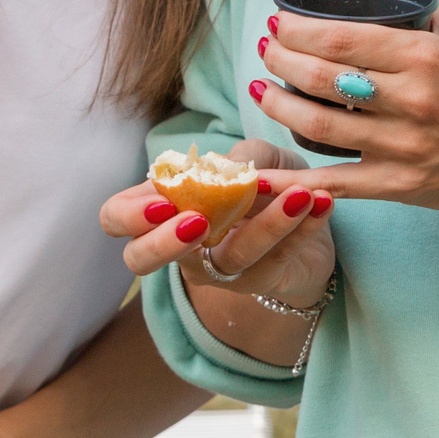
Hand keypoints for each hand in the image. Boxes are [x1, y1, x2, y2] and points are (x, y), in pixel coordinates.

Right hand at [101, 139, 337, 310]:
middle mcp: (182, 246)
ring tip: (299, 194)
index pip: (117, 218)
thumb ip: (239, 157)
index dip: (127, 215)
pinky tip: (322, 202)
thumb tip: (231, 168)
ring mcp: (220, 270)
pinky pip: (279, 256)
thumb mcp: (255, 158)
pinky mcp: (262, 280)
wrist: (312, 224)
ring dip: (267, 223)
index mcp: (166, 208)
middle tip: (197, 221)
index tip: (162, 201)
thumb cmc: (267, 185)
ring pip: (230, 258)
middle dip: (162, 244)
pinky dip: (304, 226)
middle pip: (140, 260)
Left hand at [250, 7, 438, 219]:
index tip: (279, 23)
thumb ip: (414, 9)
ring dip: (278, 105)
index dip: (296, 29)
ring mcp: (404, 148)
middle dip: (279, 60)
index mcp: (424, 57)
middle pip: (319, 77)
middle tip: (266, 50)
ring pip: (317, 126)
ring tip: (263, 90)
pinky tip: (262, 175)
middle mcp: (411, 101)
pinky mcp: (402, 186)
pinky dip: (293, 182)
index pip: (339, 38)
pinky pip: (336, 184)